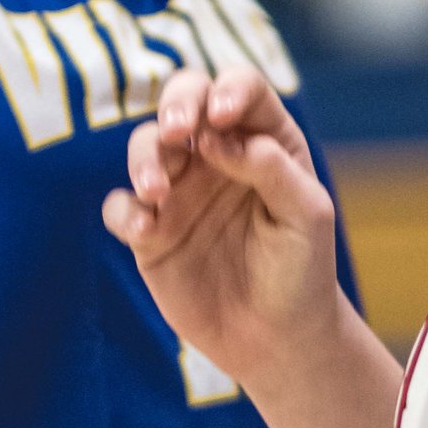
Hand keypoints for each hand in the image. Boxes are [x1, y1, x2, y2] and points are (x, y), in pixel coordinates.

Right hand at [102, 65, 343, 383]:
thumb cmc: (302, 270)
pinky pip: (121, 206)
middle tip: (179, 131)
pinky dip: (125, 211)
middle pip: (183, 99)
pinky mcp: (150, 232)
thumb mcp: (307, 216)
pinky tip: (145, 229)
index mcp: (263, 140)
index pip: (240, 90)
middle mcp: (216, 155)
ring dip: (145, 158)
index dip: (228, 90)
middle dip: (176, 104)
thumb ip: (271, 168)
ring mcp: (179, 190)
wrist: (278, 338)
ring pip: (146, 146)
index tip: (223, 117)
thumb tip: (218, 136)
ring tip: (157, 191)